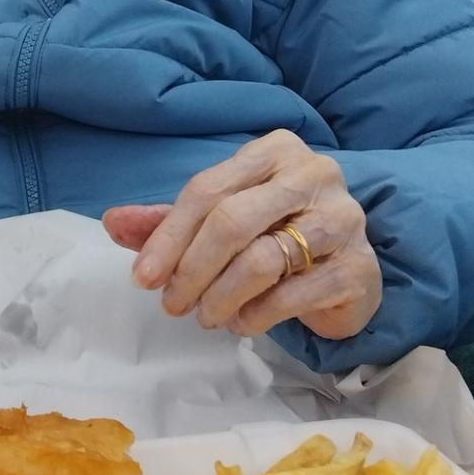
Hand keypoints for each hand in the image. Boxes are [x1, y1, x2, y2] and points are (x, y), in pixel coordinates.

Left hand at [103, 129, 381, 343]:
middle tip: (171, 305)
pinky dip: (258, 315)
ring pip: (263, 259)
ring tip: (206, 318)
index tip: (142, 278)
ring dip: (221, 296)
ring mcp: (344, 219)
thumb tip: (112, 223)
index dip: (168, 236)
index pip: (208, 189)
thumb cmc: (279, 235)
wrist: (349, 270)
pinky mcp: (361, 268)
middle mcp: (315, 174)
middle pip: (232, 220)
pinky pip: (295, 294)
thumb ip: (170, 221)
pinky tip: (242, 323)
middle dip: (191, 269)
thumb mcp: (224, 219)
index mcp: (276, 150)